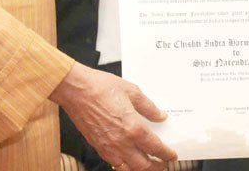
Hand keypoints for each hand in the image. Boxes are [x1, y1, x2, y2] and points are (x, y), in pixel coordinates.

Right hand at [50, 63, 176, 170]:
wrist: (76, 90)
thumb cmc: (100, 87)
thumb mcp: (131, 91)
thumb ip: (148, 106)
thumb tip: (160, 116)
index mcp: (133, 127)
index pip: (156, 148)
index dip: (166, 154)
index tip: (172, 154)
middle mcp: (122, 142)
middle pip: (144, 166)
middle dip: (157, 167)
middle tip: (164, 164)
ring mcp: (109, 148)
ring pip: (130, 170)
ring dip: (142, 169)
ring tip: (149, 165)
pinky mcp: (99, 148)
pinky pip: (116, 165)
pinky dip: (126, 166)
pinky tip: (130, 160)